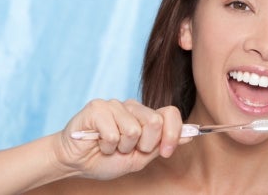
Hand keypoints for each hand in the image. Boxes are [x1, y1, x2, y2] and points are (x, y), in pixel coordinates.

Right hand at [52, 99, 187, 179]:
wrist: (77, 162)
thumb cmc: (107, 159)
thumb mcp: (140, 157)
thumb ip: (162, 144)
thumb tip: (190, 135)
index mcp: (145, 116)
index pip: (170, 113)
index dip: (173, 133)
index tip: (166, 152)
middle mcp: (132, 106)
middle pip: (154, 122)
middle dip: (144, 145)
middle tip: (128, 149)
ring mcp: (114, 105)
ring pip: (133, 130)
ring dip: (122, 148)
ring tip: (111, 146)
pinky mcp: (97, 108)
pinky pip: (112, 134)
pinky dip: (106, 147)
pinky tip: (99, 144)